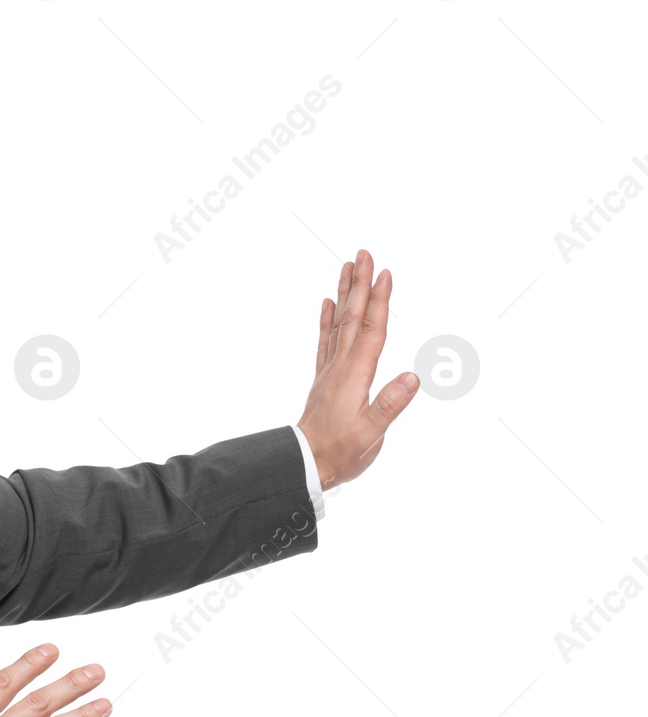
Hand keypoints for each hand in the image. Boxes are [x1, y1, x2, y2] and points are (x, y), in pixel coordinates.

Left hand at [296, 248, 418, 489]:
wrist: (304, 463)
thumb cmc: (340, 453)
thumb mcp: (371, 435)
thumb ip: (390, 406)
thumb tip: (412, 378)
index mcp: (356, 376)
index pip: (371, 330)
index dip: (379, 301)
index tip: (384, 273)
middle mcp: (340, 367)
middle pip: (353, 317)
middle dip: (359, 284)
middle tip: (362, 253)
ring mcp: (330, 371)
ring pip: (339, 324)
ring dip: (344, 294)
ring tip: (346, 267)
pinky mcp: (325, 379)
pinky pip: (325, 342)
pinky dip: (327, 320)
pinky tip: (327, 304)